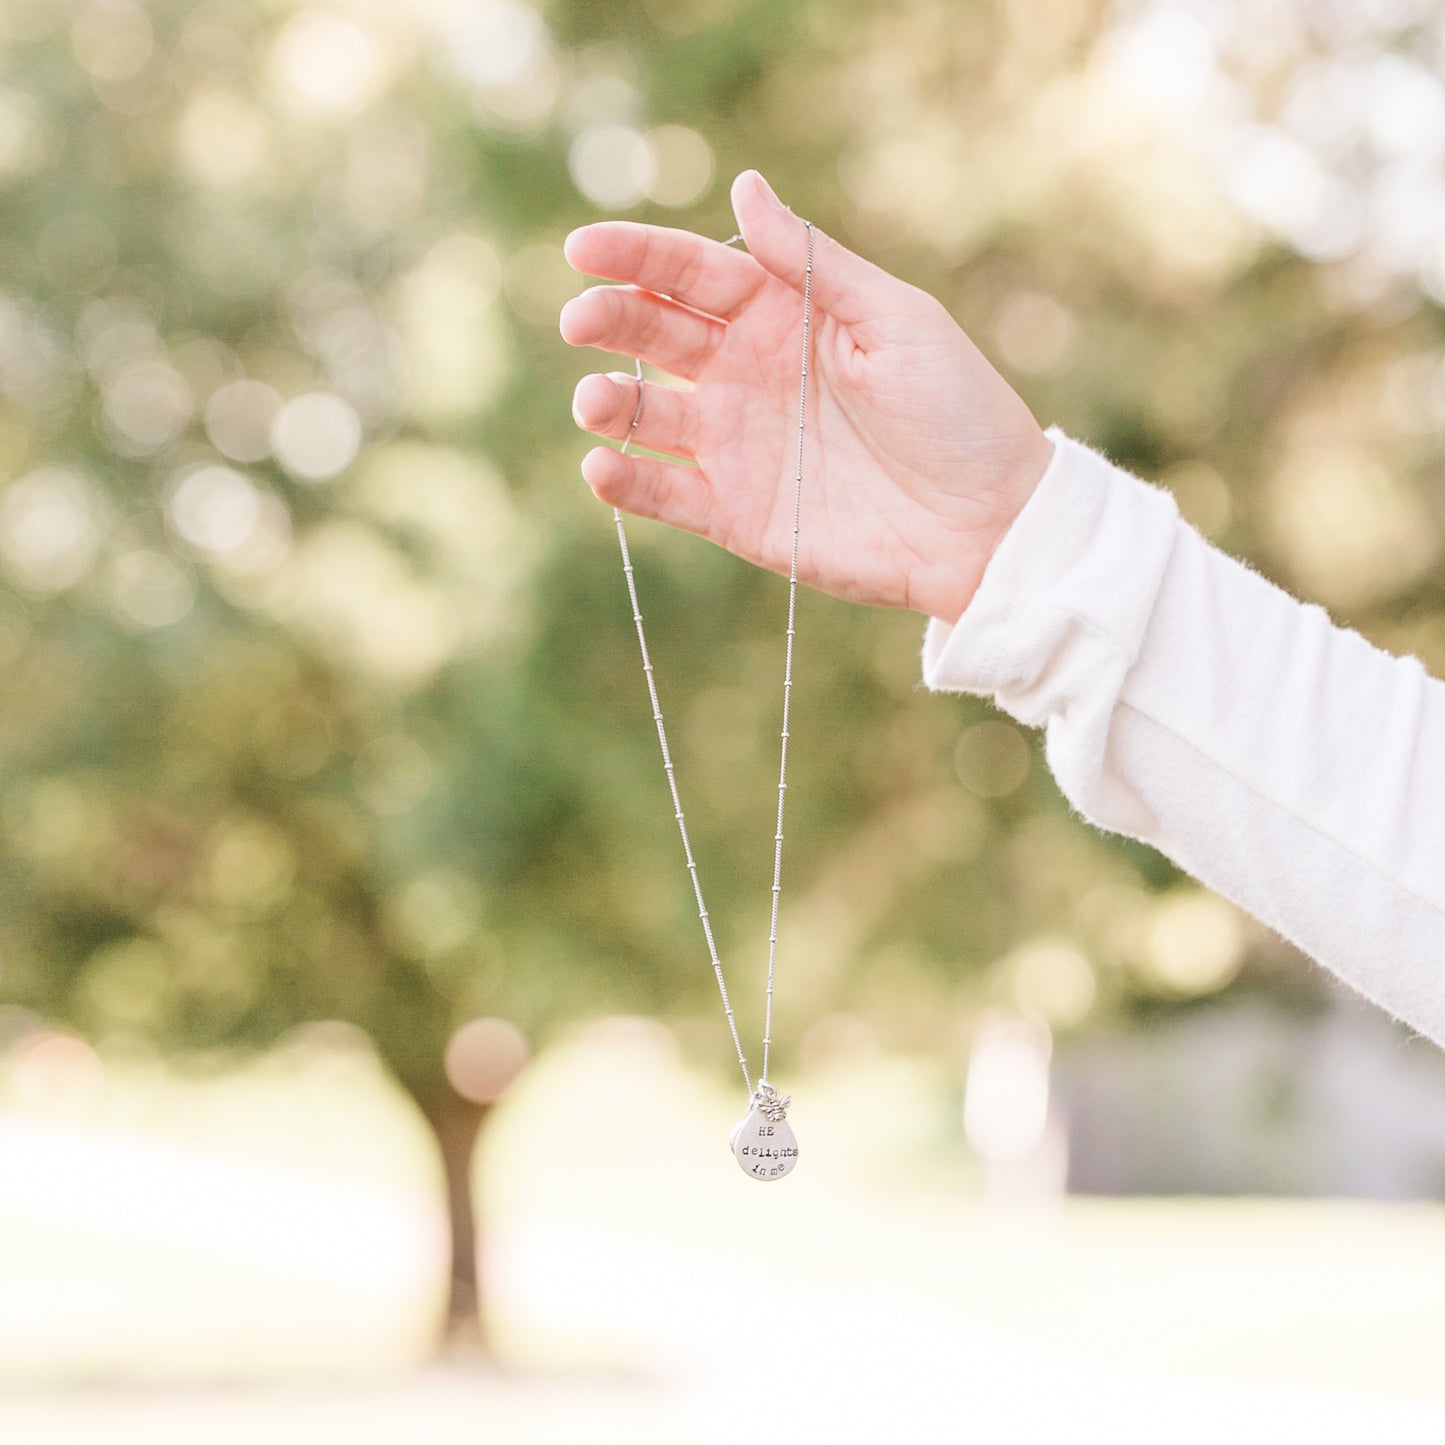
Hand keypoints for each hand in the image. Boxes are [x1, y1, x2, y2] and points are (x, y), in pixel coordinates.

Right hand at [560, 170, 1052, 622]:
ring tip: (594, 402)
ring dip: (610, 405)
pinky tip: (603, 468)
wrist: (987, 524)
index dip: (636, 258)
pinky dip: (628, 484)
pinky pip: (667, 496)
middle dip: (610, 323)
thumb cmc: (956, 411)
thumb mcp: (896, 319)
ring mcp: (737, 446)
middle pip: (657, 337)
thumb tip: (745, 184)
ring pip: (649, 417)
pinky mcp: (737, 515)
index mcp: (782, 315)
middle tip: (580, 322)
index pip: (692, 274)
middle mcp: (747, 375)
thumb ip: (813, 263)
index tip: (582, 249)